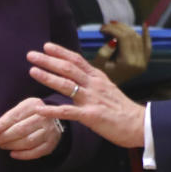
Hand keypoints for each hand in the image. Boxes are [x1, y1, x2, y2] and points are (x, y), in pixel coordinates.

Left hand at [0, 97, 62, 159]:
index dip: (2, 125)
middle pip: (21, 129)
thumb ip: (6, 119)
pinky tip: (13, 154)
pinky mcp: (51, 144)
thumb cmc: (30, 115)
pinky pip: (36, 152)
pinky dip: (23, 155)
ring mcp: (49, 131)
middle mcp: (44, 118)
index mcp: (34, 105)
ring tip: (1, 146)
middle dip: (4, 137)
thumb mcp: (20, 110)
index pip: (15, 116)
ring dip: (12, 145)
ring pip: (28, 141)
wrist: (53, 120)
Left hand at [27, 42, 145, 147]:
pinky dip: (52, 110)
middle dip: (48, 60)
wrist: (139, 125)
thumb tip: (78, 73)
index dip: (60, 52)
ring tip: (32, 71)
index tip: (46, 46)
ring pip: (66, 84)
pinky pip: (68, 112)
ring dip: (47, 77)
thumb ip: (92, 81)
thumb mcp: (107, 88)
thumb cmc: (122, 109)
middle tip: (31, 54)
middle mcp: (93, 85)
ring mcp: (91, 99)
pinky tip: (39, 108)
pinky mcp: (91, 116)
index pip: (76, 60)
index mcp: (97, 77)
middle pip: (67, 68)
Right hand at [92, 21, 151, 84]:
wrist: (109, 87)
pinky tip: (145, 24)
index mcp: (128, 62)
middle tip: (106, 25)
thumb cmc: (101, 74)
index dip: (113, 29)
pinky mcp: (144, 61)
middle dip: (118, 27)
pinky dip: (146, 35)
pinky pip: (148, 46)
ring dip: (127, 29)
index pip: (123, 38)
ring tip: (115, 26)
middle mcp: (139, 62)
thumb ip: (105, 52)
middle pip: (131, 36)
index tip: (102, 28)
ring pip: (138, 38)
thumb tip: (114, 40)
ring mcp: (144, 62)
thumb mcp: (98, 64)